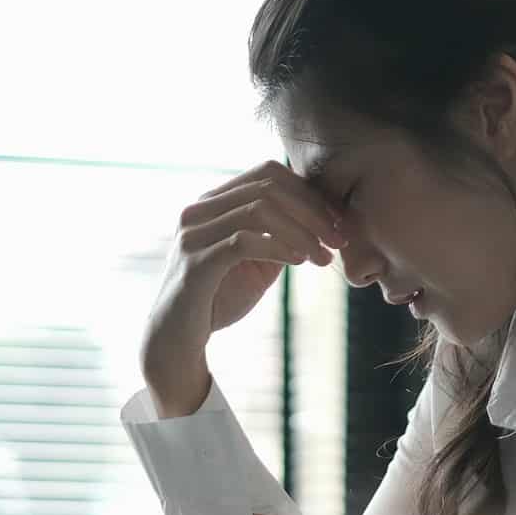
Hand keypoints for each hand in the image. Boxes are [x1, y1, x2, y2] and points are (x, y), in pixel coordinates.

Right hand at [140, 160, 348, 414]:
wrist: (176, 341)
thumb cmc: (217, 300)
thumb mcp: (257, 262)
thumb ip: (280, 237)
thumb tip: (322, 220)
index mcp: (213, 203)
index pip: (268, 174)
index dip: (309, 193)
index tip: (337, 222)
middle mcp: (199, 210)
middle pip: (268, 186)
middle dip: (313, 211)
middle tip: (339, 240)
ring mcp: (193, 234)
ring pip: (259, 209)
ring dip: (302, 231)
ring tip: (323, 257)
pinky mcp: (195, 263)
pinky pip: (244, 241)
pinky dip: (279, 247)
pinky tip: (299, 262)